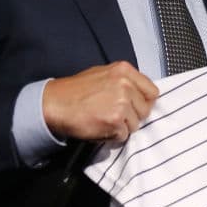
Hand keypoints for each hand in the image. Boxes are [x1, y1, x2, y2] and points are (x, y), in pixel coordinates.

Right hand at [42, 62, 159, 142]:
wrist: (54, 104)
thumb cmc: (76, 91)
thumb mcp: (103, 74)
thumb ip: (124, 81)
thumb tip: (140, 93)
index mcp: (124, 70)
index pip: (152, 91)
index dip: (144, 102)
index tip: (136, 107)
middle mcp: (125, 85)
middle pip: (145, 110)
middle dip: (133, 116)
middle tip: (114, 115)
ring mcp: (121, 103)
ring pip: (136, 124)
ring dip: (122, 126)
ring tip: (104, 120)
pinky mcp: (115, 121)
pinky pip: (123, 135)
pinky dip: (113, 135)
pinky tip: (100, 127)